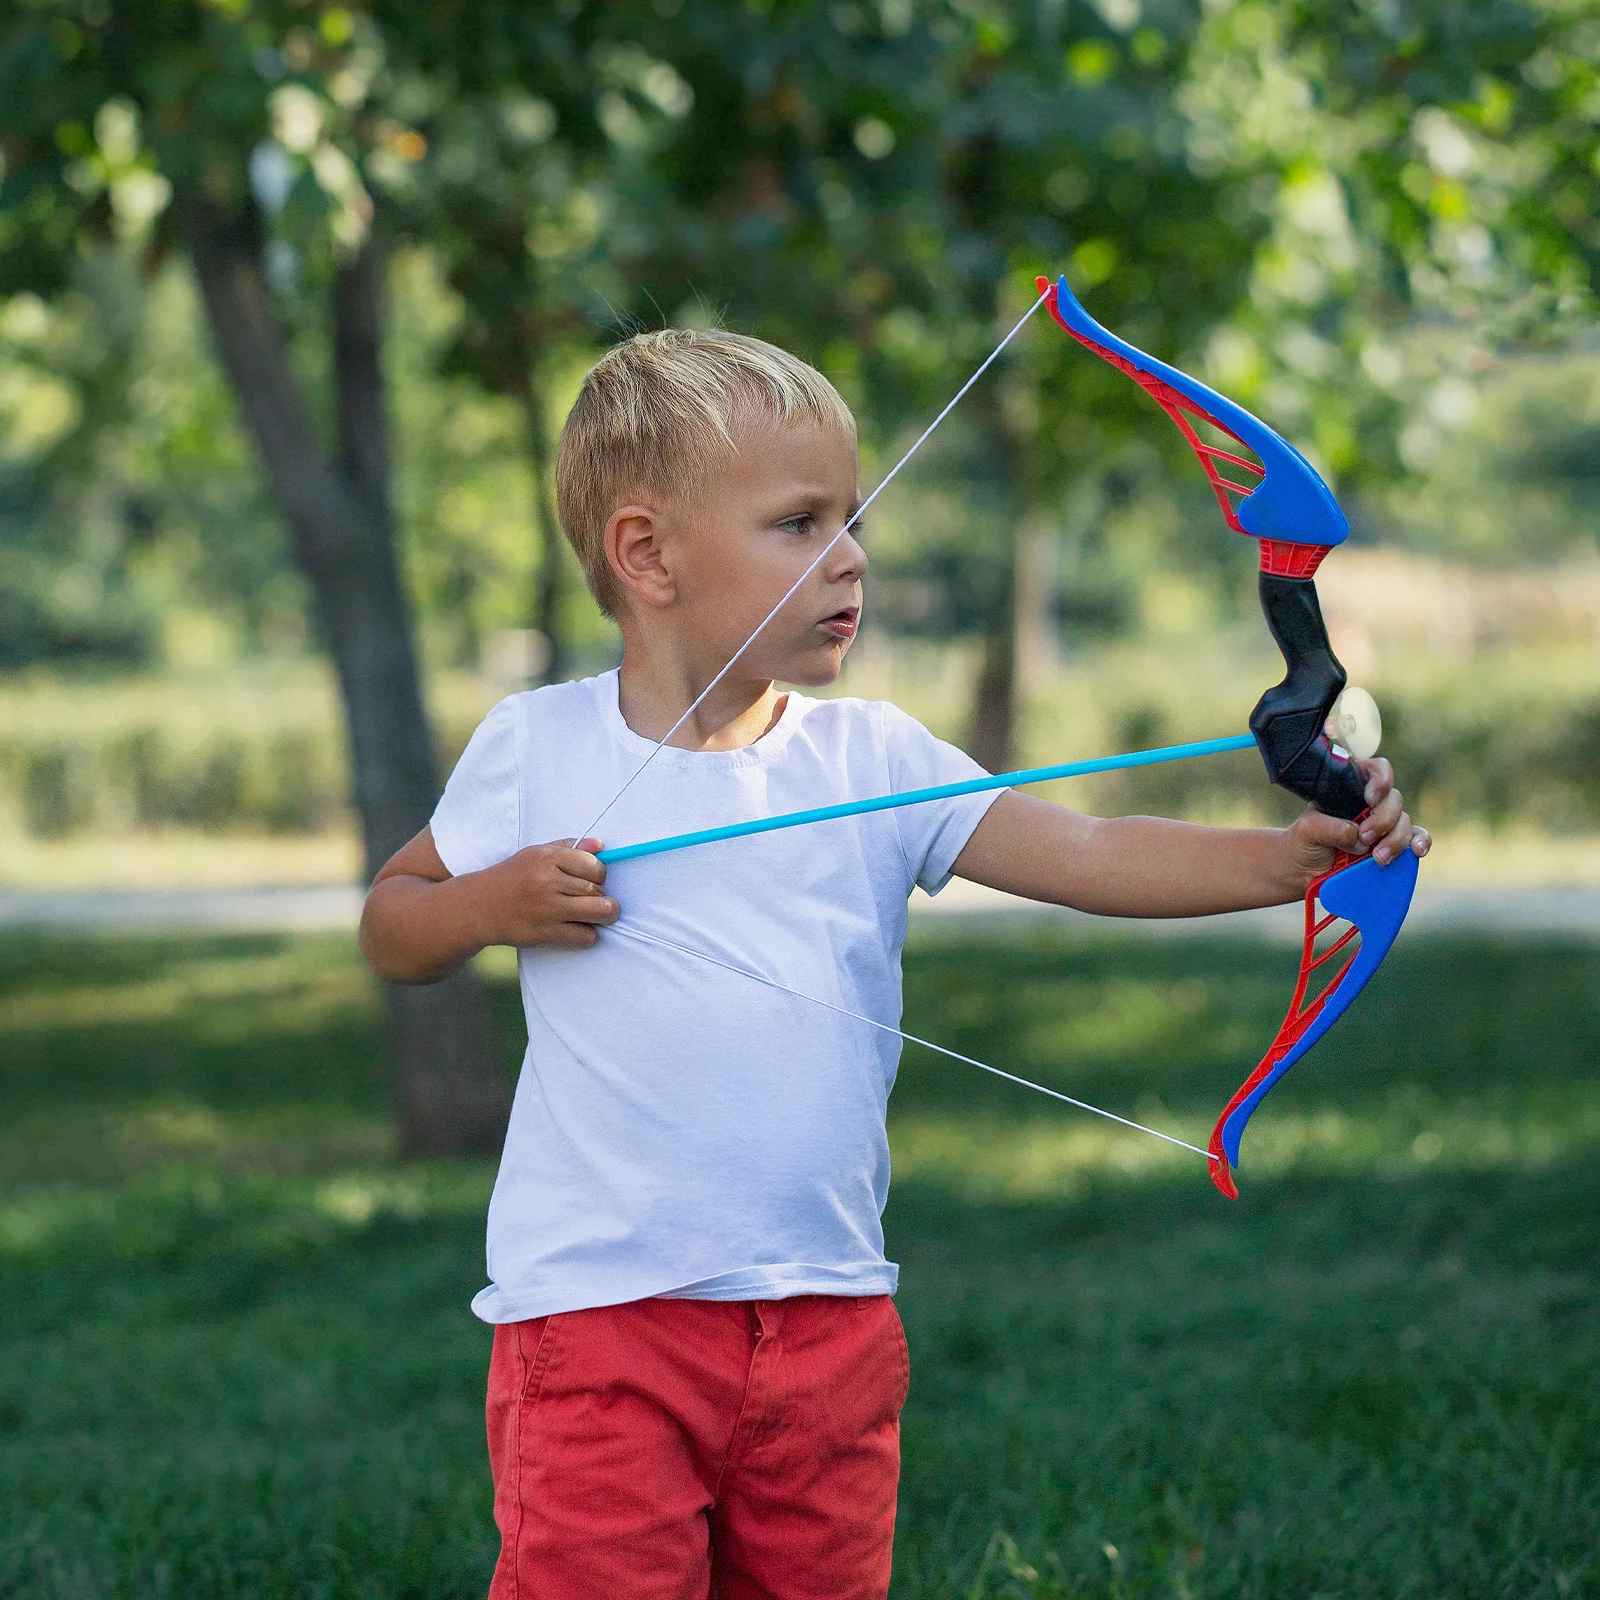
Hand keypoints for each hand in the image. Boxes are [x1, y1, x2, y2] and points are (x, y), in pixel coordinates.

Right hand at [472, 837, 619, 950]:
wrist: (479, 907)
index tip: (592, 880)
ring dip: (605, 915)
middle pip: (598, 889)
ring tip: (596, 915)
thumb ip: (569, 848)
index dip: (599, 874)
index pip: (594, 865)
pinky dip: (587, 935)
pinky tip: (577, 929)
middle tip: (593, 900)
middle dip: (602, 896)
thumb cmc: (512, 878)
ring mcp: (547, 909)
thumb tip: (600, 845)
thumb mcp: (536, 854)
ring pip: (600, 911)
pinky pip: (586, 936)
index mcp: (547, 858)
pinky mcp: (545, 933)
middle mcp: (548, 881)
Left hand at [1287, 757, 1431, 885]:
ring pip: (1405, 822)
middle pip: (1394, 799)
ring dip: (1396, 839)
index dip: (1380, 780)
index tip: (1371, 798)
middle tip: (1365, 837)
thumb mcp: (1308, 830)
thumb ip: (1331, 827)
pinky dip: (1421, 842)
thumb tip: (1358, 836)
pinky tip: (1417, 851)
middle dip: (1383, 819)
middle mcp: (1372, 804)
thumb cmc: (1306, 843)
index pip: (1375, 770)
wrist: (1305, 872)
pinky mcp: (1392, 845)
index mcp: (1351, 788)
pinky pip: (1417, 838)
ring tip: (1377, 857)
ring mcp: (1385, 824)